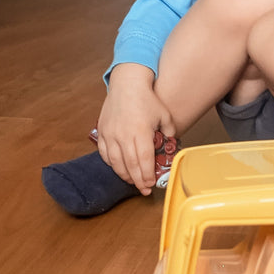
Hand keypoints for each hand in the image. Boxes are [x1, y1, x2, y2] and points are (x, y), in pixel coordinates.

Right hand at [97, 64, 177, 194]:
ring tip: (133, 181)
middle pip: (130, 165)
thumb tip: (171, 148)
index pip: (144, 161)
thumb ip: (169, 134)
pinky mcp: (102, 131)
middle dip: (138, 181)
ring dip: (124, 175)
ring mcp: (110, 134)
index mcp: (140, 132)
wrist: (127, 84)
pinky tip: (119, 168)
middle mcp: (123, 135)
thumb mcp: (165, 116)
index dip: (147, 176)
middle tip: (144, 190)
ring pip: (115, 162)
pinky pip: (104, 153)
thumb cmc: (147, 99)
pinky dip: (111, 163)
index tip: (151, 185)